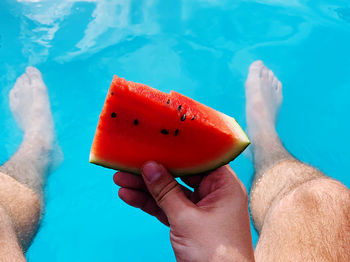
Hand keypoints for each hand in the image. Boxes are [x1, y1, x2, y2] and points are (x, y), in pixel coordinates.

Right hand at [114, 162, 254, 261]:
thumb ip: (166, 192)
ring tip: (120, 179)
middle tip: (129, 162)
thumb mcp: (186, 219)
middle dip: (153, 170)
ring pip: (170, 192)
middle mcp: (213, 193)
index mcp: (224, 185)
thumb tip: (149, 166)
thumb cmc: (214, 254)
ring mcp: (200, 209)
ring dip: (146, 187)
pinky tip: (129, 196)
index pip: (199, 158)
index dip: (177, 149)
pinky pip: (167, 208)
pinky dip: (149, 203)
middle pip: (180, 174)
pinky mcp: (189, 223)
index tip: (155, 140)